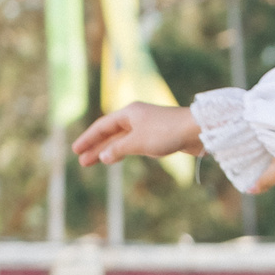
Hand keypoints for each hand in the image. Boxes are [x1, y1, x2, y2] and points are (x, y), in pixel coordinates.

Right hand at [73, 102, 201, 164]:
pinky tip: (116, 158)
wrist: (198, 130)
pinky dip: (123, 150)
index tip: (75, 150)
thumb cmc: (167, 132)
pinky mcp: (158, 135)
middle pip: (111, 132)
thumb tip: (104, 156)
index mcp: (130, 112)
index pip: (102, 125)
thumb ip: (118, 149)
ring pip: (122, 139)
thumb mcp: (138, 142)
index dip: (88, 138)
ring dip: (108, 150)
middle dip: (96, 146)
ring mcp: (148, 125)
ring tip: (93, 162)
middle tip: (81, 161)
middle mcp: (137, 116)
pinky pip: (133, 143)